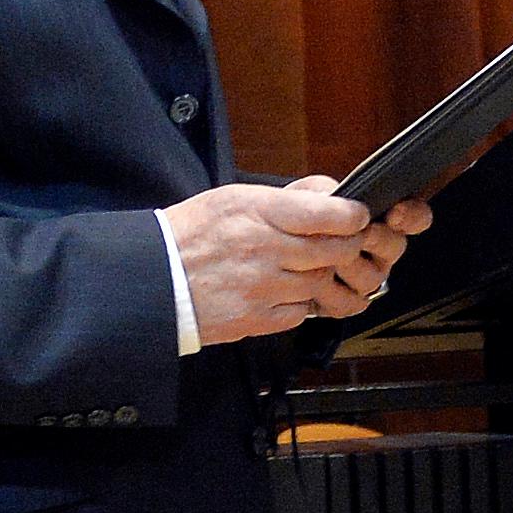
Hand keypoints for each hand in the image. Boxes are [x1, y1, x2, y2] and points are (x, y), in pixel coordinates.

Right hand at [160, 179, 429, 345]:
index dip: (352, 216)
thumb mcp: (234, 198)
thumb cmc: (195, 233)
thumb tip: (333, 194)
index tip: (357, 216)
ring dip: (323, 275)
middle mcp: (264, 248)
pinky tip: (285, 291)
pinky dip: (300, 303)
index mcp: (257, 211)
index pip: (327, 214)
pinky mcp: (258, 319)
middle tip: (345, 243)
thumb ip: (286, 198)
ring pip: (322, 283)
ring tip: (306, 266)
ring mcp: (263, 287)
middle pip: (335, 251)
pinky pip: (301, 312)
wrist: (155, 277)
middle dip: (348, 246)